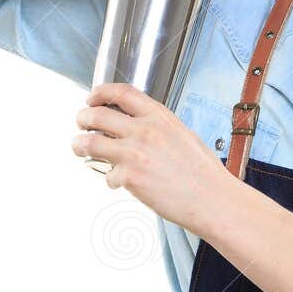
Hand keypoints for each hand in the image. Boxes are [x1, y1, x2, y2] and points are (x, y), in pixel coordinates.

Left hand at [74, 83, 232, 233]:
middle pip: (97, 114)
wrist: (212, 199)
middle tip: (81, 123)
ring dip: (79, 144)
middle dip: (82, 118)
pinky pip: (107, 175)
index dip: (100, 93)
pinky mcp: (129, 176)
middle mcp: (144, 130)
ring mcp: (134, 153)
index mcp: (160, 116)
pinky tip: (122, 183)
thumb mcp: (183, 135)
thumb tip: (136, 128)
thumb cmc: (203, 173)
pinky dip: (111, 179)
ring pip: (89, 142)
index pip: (121, 92)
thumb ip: (157, 128)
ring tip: (80, 148)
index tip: (92, 99)